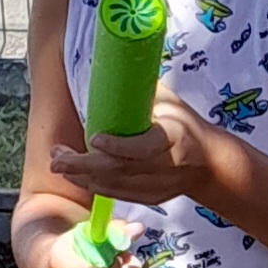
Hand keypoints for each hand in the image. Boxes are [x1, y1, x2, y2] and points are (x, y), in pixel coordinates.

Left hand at [49, 92, 215, 212]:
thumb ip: (142, 93)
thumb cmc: (186, 126)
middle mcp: (165, 166)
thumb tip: (110, 68)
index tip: (93, 137)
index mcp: (174, 138)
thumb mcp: (171, 103)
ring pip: (113, 185)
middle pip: (120, 170)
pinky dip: (93, 184)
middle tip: (58, 157)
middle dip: (84, 165)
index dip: (118, 146)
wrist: (210, 164)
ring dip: (82, 175)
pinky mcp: (149, 198)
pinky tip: (75, 175)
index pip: (144, 147)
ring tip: (59, 162)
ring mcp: (157, 187)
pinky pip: (116, 194)